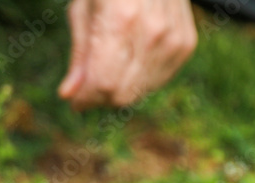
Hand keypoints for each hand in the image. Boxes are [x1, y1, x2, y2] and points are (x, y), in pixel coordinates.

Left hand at [58, 0, 196, 109]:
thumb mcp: (83, 10)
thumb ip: (79, 56)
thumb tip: (69, 96)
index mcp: (121, 21)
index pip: (103, 83)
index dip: (85, 98)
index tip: (74, 100)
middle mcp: (153, 31)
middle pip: (122, 93)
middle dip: (100, 98)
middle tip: (88, 87)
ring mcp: (173, 38)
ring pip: (140, 91)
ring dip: (119, 89)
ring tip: (108, 68)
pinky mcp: (185, 43)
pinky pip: (159, 81)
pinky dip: (140, 80)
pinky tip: (130, 63)